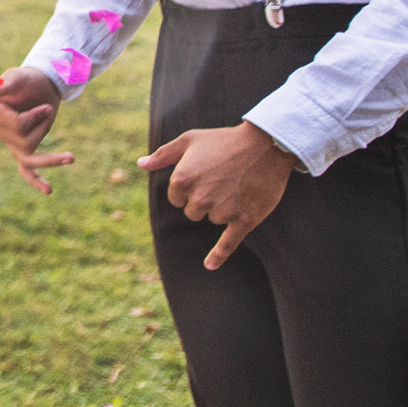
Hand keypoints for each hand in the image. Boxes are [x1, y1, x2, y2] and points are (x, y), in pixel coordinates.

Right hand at [0, 66, 73, 194]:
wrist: (41, 85)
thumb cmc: (28, 80)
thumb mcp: (18, 77)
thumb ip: (4, 85)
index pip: (16, 126)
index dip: (34, 116)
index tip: (44, 106)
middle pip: (25, 142)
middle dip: (41, 126)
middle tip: (47, 109)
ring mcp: (10, 143)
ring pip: (29, 158)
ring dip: (49, 152)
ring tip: (69, 156)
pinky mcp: (24, 149)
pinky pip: (26, 170)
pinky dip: (36, 180)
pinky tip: (48, 190)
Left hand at [141, 122, 296, 268]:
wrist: (266, 144)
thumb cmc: (224, 140)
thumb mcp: (189, 140)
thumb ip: (162, 155)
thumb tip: (141, 164)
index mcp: (181, 180)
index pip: (176, 198)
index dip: (190, 188)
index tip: (205, 175)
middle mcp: (199, 198)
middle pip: (192, 212)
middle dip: (204, 199)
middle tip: (223, 179)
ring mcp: (222, 211)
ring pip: (212, 219)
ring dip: (222, 208)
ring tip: (237, 185)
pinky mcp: (244, 220)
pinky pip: (227, 243)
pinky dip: (218, 255)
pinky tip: (209, 266)